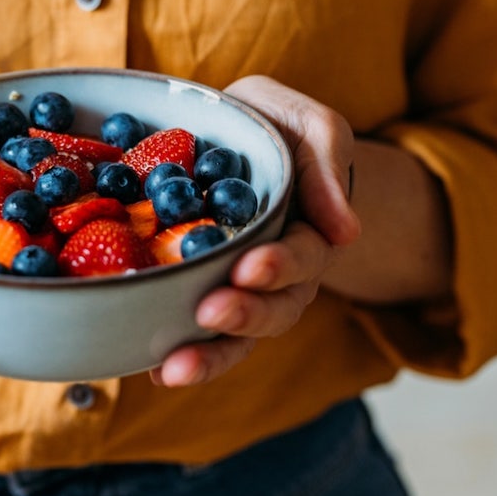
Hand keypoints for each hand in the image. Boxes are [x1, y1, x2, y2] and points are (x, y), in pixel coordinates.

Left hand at [151, 75, 361, 386]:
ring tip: (174, 369)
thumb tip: (346, 231)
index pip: (303, 257)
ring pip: (235, 336)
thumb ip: (329, 161)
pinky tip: (149, 371)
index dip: (280, 266)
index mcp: (309, 232)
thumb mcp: (308, 124)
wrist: (229, 136)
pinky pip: (192, 335)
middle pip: (274, 310)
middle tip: (210, 313)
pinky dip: (174, 354)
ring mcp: (238, 291)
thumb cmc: (274, 127)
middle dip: (244, 315)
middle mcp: (278, 274)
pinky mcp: (198, 296)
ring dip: (209, 356)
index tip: (251, 267)